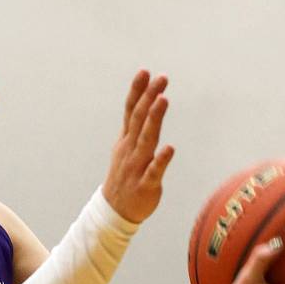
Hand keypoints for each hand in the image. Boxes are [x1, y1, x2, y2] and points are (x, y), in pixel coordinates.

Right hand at [102, 70, 174, 222]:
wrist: (115, 211)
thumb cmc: (126, 176)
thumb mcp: (127, 148)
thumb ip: (137, 127)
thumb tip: (148, 101)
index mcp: (126, 141)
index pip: (130, 111)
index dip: (137, 91)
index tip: (145, 71)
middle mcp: (130, 150)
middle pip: (139, 120)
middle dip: (149, 98)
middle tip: (161, 79)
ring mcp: (136, 167)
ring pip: (146, 140)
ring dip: (154, 119)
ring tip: (162, 100)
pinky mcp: (146, 185)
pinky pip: (154, 171)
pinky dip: (160, 160)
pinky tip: (169, 149)